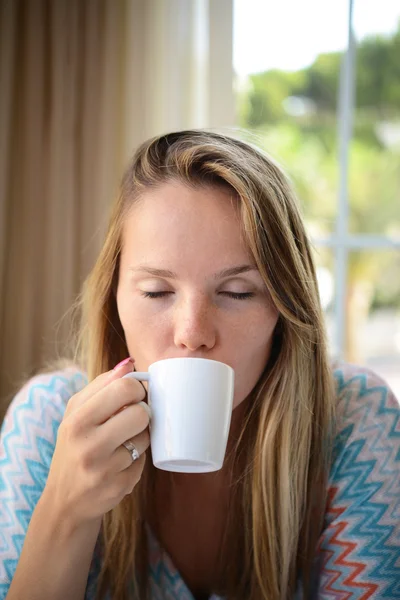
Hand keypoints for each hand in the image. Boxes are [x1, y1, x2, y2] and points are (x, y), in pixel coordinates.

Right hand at [42, 359, 149, 527]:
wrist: (64, 502)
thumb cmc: (74, 447)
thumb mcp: (76, 414)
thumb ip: (102, 385)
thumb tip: (131, 363)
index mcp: (76, 420)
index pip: (123, 388)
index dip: (136, 389)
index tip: (133, 395)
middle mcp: (88, 445)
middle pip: (140, 413)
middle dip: (142, 412)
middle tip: (133, 417)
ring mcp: (105, 469)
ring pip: (145, 437)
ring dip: (141, 436)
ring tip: (124, 441)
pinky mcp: (120, 487)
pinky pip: (145, 461)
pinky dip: (137, 459)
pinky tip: (121, 462)